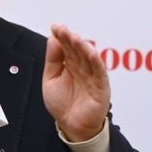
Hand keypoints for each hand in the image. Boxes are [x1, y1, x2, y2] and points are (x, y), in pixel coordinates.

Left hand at [42, 24, 110, 141]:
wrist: (70, 125)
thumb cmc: (62, 102)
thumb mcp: (50, 79)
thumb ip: (53, 60)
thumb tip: (52, 39)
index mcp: (70, 64)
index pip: (66, 47)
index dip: (61, 36)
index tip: (55, 27)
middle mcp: (82, 68)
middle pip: (77, 50)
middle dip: (70, 39)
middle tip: (63, 29)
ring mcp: (92, 76)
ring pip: (89, 58)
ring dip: (82, 47)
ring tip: (74, 37)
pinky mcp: (101, 87)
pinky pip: (99, 72)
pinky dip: (96, 62)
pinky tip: (90, 52)